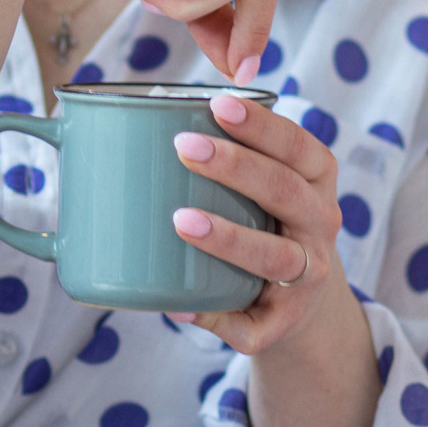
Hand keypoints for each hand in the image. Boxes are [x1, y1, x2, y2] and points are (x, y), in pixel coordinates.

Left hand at [173, 92, 378, 426]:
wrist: (298, 301)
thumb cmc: (261, 222)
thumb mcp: (262, 185)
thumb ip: (219, 155)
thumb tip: (107, 124)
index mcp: (314, 180)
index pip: (297, 145)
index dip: (262, 125)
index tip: (218, 102)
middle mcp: (320, 224)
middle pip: (285, 191)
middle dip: (236, 166)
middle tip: (183, 146)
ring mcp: (307, 276)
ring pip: (274, 257)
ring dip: (229, 238)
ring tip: (181, 220)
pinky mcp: (284, 322)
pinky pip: (252, 324)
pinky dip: (216, 316)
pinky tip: (180, 305)